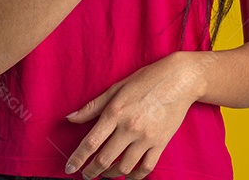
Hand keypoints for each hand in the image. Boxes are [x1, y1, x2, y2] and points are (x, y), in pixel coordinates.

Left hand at [64, 53, 202, 178]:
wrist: (179, 80)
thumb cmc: (146, 80)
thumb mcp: (116, 88)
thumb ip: (92, 106)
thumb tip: (70, 118)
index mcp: (115, 112)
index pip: (91, 142)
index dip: (78, 159)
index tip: (69, 168)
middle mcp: (129, 127)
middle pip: (105, 159)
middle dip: (91, 172)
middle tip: (86, 175)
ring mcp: (146, 137)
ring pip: (124, 167)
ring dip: (111, 175)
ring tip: (104, 174)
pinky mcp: (161, 143)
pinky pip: (146, 168)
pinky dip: (134, 176)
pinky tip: (127, 175)